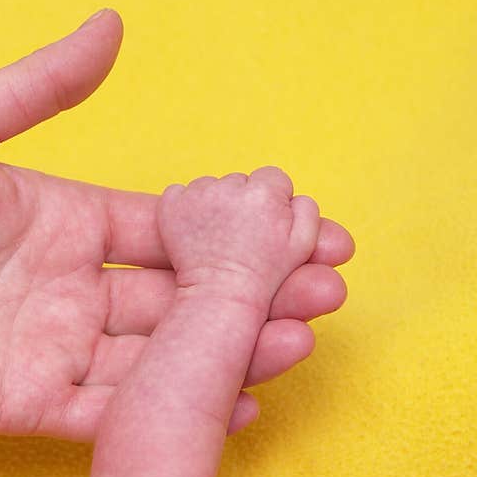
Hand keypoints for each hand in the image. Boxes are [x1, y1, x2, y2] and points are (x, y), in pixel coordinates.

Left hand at [0, 10, 352, 438]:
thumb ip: (36, 89)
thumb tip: (110, 23)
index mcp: (63, 220)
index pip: (167, 224)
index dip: (234, 226)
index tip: (301, 224)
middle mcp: (69, 286)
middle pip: (179, 291)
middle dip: (252, 289)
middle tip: (325, 287)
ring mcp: (54, 347)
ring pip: (159, 353)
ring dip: (227, 347)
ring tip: (297, 337)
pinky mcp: (29, 403)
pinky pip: (114, 411)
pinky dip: (168, 410)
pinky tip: (230, 401)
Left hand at [159, 168, 320, 307]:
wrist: (219, 298)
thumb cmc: (265, 275)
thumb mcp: (302, 244)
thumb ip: (306, 209)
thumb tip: (293, 193)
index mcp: (264, 192)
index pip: (273, 178)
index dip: (272, 202)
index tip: (265, 225)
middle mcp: (228, 186)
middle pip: (239, 182)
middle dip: (242, 202)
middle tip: (240, 235)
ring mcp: (196, 194)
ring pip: (210, 187)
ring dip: (213, 204)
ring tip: (217, 237)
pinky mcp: (170, 204)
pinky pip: (180, 193)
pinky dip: (185, 208)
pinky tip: (193, 233)